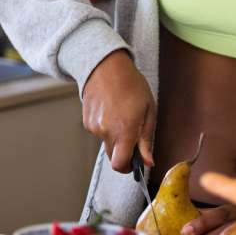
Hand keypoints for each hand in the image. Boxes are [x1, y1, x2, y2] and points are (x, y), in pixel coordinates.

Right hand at [82, 50, 155, 173]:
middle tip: (132, 134)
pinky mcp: (87, 121)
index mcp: (125, 129)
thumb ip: (146, 139)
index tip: (135, 163)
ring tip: (121, 114)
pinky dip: (105, 127)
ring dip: (115, 136)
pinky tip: (111, 110)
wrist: (107, 66)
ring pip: (106, 142)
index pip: (120, 164)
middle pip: (113, 156)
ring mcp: (94, 127)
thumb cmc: (132, 85)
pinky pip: (98, 132)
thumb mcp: (148, 110)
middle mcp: (107, 131)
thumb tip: (147, 162)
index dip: (127, 168)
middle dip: (123, 151)